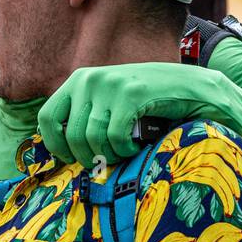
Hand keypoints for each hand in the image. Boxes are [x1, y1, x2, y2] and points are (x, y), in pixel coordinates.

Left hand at [38, 63, 226, 166]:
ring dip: (109, 155)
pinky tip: (134, 147)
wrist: (194, 87)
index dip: (55, 144)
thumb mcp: (107, 101)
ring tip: (122, 152)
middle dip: (87, 157)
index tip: (70, 158)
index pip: (47, 117)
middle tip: (104, 162)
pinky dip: (124, 150)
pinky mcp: (131, 95)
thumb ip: (83, 115)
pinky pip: (114, 137)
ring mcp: (110, 85)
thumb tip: (57, 146)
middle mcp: (89, 79)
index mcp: (78, 80)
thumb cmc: (147, 101)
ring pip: (93, 138)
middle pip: (71, 134)